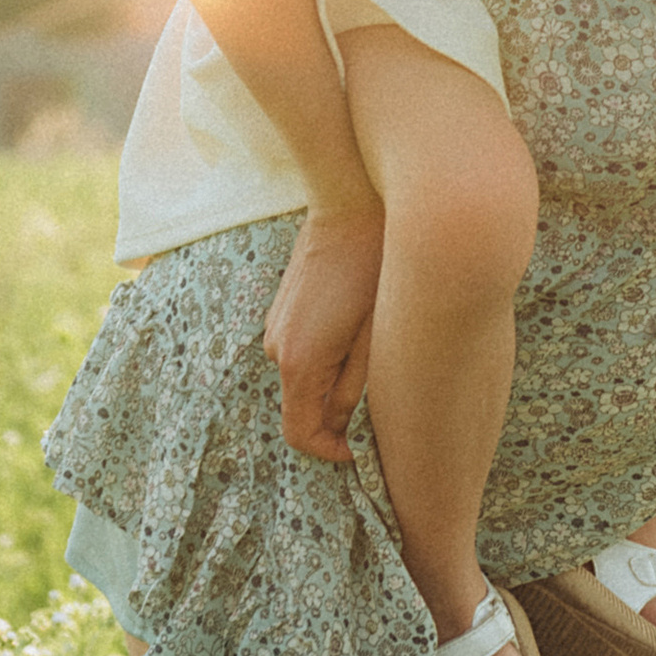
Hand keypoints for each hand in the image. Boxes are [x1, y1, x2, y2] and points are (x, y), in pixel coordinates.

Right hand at [263, 209, 383, 462]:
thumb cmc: (375, 268)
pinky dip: (327, 359)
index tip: (364, 449)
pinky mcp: (284, 308)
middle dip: (337, 417)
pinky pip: (303, 351)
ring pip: (304, 379)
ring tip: (376, 366)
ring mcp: (276, 325)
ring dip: (333, 384)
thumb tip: (345, 427)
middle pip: (302, 406)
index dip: (333, 452)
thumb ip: (354, 389)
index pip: (301, 434)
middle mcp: (277, 347)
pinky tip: (360, 335)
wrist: (351, 203)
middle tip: (379, 408)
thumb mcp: (375, 338)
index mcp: (300, 362)